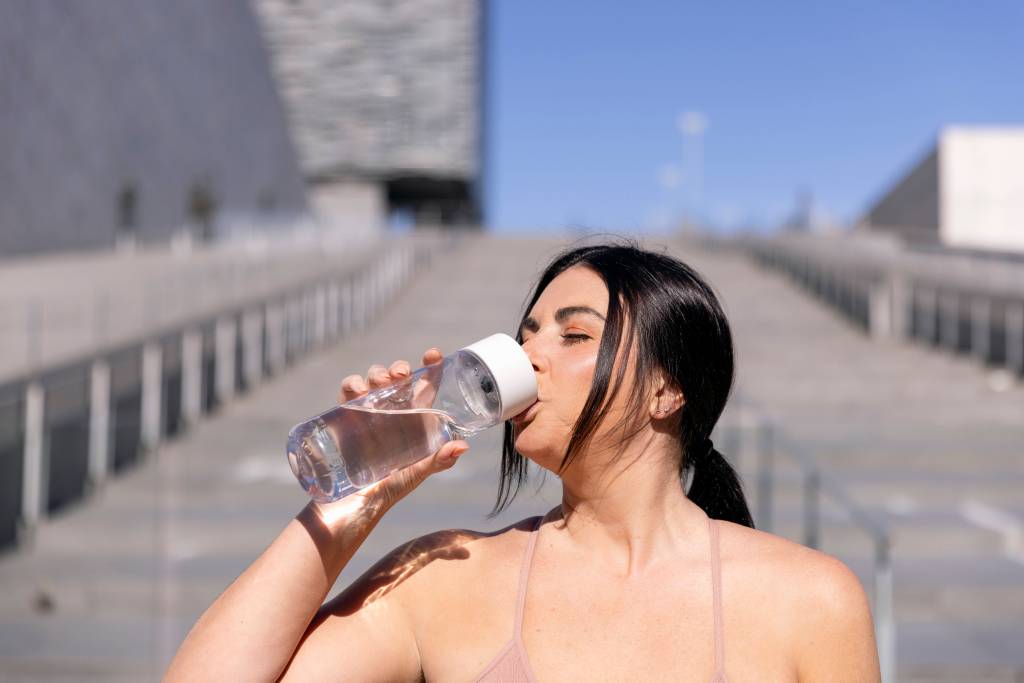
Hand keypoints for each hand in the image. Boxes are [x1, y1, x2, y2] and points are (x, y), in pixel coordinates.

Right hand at [325, 347, 469, 513]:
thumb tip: (463, 445)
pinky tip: (357, 392)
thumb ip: (437, 461)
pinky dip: (352, 385)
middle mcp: (392, 412)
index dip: (430, 367)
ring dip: (377, 373)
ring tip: (379, 384)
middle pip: (397, 378)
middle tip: (400, 374)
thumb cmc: (387, 491)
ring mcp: (368, 412)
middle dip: (398, 368)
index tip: (435, 354)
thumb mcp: (415, 474)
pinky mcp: (345, 416)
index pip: (424, 387)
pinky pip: (348, 392)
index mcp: (413, 421)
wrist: (350, 506)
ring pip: (373, 380)